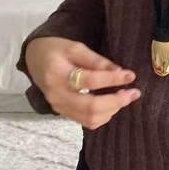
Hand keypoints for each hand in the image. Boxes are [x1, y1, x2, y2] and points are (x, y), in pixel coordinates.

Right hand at [24, 37, 140, 127]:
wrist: (35, 60)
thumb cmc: (56, 50)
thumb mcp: (75, 47)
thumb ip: (96, 60)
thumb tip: (120, 72)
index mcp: (57, 73)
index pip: (89, 80)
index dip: (112, 79)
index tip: (130, 75)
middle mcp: (56, 94)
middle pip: (90, 107)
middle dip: (116, 102)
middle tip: (133, 93)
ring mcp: (59, 107)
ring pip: (90, 118)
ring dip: (112, 110)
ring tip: (124, 97)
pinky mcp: (63, 113)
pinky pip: (86, 122)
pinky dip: (103, 116)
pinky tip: (111, 104)